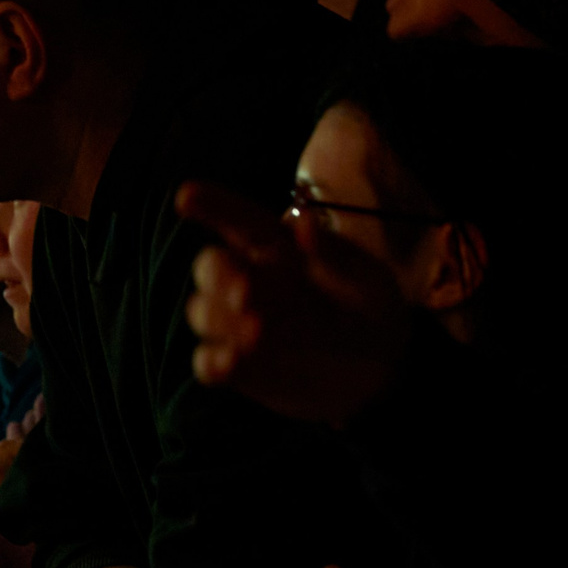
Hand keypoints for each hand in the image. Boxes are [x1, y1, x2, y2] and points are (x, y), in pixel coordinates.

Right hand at [179, 181, 410, 426]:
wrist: (382, 371)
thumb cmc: (371, 309)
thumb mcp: (363, 279)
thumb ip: (330, 254)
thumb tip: (303, 222)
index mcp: (280, 250)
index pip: (240, 221)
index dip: (212, 206)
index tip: (185, 197)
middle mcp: (251, 281)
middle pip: (209, 265)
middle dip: (217, 274)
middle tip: (246, 291)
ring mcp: (240, 323)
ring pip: (202, 312)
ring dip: (219, 319)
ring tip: (258, 333)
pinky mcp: (238, 366)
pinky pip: (206, 361)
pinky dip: (211, 362)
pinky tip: (231, 364)